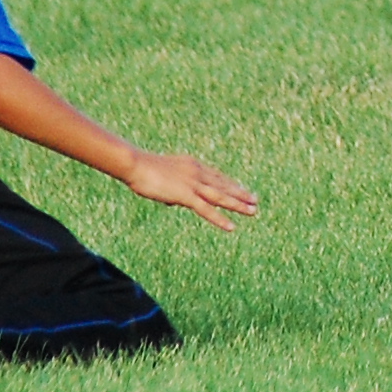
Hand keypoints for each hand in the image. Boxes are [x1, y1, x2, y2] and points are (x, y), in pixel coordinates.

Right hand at [123, 151, 257, 232]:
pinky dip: (220, 219)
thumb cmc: (142, 170)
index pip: (217, 176)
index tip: (242, 189)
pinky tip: (231, 227)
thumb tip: (173, 201)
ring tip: (253, 211)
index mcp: (193, 165)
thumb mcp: (162, 176)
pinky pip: (207, 210)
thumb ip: (172, 188)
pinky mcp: (186, 195)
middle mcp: (197, 173)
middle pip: (223, 185)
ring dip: (238, 205)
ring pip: (221, 197)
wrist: (135, 164)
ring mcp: (193, 184)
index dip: (230, 184)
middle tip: (255, 200)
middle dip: (240, 194)